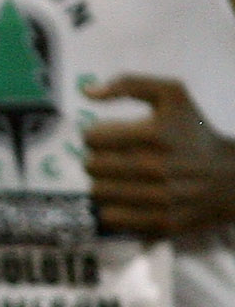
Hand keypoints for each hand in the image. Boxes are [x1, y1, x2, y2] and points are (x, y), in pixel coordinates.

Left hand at [85, 75, 234, 239]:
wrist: (232, 176)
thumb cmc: (194, 131)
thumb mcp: (171, 94)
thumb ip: (128, 83)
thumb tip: (86, 92)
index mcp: (155, 133)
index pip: (90, 137)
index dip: (95, 134)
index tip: (109, 136)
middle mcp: (156, 168)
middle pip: (90, 165)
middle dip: (97, 158)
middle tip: (114, 157)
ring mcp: (160, 199)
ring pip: (97, 192)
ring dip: (103, 183)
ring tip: (120, 177)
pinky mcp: (162, 223)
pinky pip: (111, 218)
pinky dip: (113, 207)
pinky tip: (127, 198)